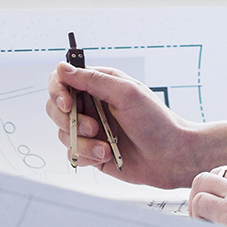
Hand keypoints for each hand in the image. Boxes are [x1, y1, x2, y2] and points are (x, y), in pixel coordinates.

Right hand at [45, 62, 226, 188]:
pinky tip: (107, 155)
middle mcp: (91, 105)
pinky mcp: (92, 151)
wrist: (171, 157)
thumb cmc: (156, 121)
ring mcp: (91, 129)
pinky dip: (88, 155)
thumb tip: (62, 68)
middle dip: (70, 121)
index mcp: (99, 85)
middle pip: (55, 108)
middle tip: (93, 128)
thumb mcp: (126, 93)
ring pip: (64, 133)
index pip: (62, 80)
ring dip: (83, 142)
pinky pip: (73, 154)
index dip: (58, 91)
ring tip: (106, 146)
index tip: (67, 105)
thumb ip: (92, 80)